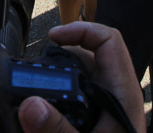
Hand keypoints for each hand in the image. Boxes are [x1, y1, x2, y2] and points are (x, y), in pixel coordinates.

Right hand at [18, 22, 145, 132]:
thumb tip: (30, 104)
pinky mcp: (94, 120)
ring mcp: (105, 107)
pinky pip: (74, 95)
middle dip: (58, 57)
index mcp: (124, 94)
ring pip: (79, 76)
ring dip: (54, 77)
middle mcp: (116, 94)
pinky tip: (37, 110)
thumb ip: (57, 132)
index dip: (82, 31)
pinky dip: (56, 95)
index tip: (52, 38)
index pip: (109, 41)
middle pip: (89, 56)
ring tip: (28, 88)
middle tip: (31, 70)